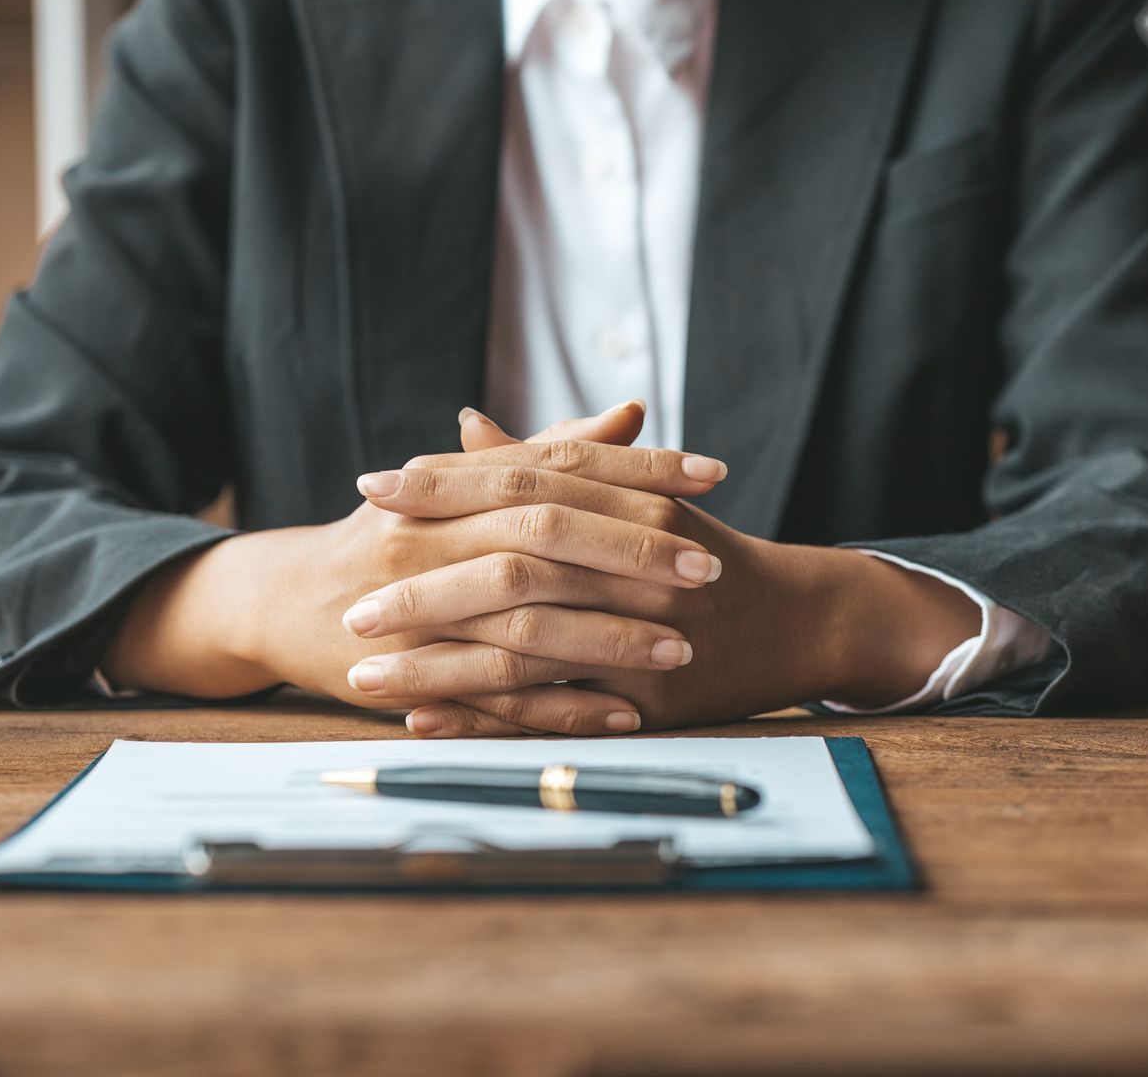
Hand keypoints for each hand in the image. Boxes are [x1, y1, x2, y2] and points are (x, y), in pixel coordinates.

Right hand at [101, 403, 729, 733]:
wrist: (282, 601)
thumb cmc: (391, 536)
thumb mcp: (462, 485)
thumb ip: (548, 450)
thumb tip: (633, 412)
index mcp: (455, 486)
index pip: (559, 465)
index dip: (639, 468)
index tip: (714, 473)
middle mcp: (435, 538)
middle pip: (546, 536)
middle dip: (633, 552)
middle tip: (709, 568)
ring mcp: (422, 609)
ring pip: (527, 620)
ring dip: (608, 637)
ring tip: (682, 648)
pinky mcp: (415, 676)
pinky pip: (498, 696)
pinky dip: (562, 707)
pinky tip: (623, 713)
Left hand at [356, 415, 983, 735]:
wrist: (797, 617)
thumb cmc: (699, 548)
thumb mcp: (631, 495)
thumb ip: (546, 461)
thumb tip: (463, 425)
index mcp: (623, 501)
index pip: (518, 484)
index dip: (442, 487)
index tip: (371, 488)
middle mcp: (631, 563)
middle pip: (509, 571)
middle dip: (422, 592)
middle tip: (350, 608)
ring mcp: (639, 633)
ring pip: (520, 651)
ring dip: (436, 668)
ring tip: (362, 677)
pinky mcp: (646, 698)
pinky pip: (551, 712)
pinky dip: (485, 718)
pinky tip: (425, 722)